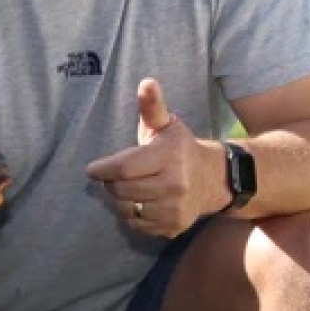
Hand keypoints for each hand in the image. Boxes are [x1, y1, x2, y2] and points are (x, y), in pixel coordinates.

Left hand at [85, 78, 226, 237]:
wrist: (216, 179)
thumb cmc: (181, 149)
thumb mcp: (167, 125)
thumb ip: (152, 106)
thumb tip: (146, 82)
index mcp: (170, 158)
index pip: (124, 168)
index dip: (103, 169)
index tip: (92, 169)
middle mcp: (175, 186)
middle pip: (122, 190)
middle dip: (112, 183)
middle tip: (115, 175)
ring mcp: (175, 210)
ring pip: (127, 209)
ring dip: (121, 199)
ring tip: (130, 186)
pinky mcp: (174, 228)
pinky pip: (137, 225)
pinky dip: (132, 214)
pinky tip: (141, 201)